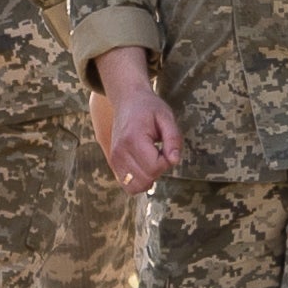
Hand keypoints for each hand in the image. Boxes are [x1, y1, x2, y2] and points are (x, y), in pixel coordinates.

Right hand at [95, 53, 181, 189]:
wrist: (127, 100)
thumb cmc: (150, 108)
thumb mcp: (167, 117)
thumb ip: (173, 139)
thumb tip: (174, 161)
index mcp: (134, 139)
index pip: (154, 167)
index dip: (167, 162)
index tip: (167, 148)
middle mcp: (120, 151)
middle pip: (146, 179)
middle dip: (159, 170)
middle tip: (160, 152)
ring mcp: (114, 158)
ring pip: (135, 186)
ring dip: (149, 177)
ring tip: (152, 158)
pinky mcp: (113, 163)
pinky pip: (127, 185)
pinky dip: (139, 180)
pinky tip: (144, 165)